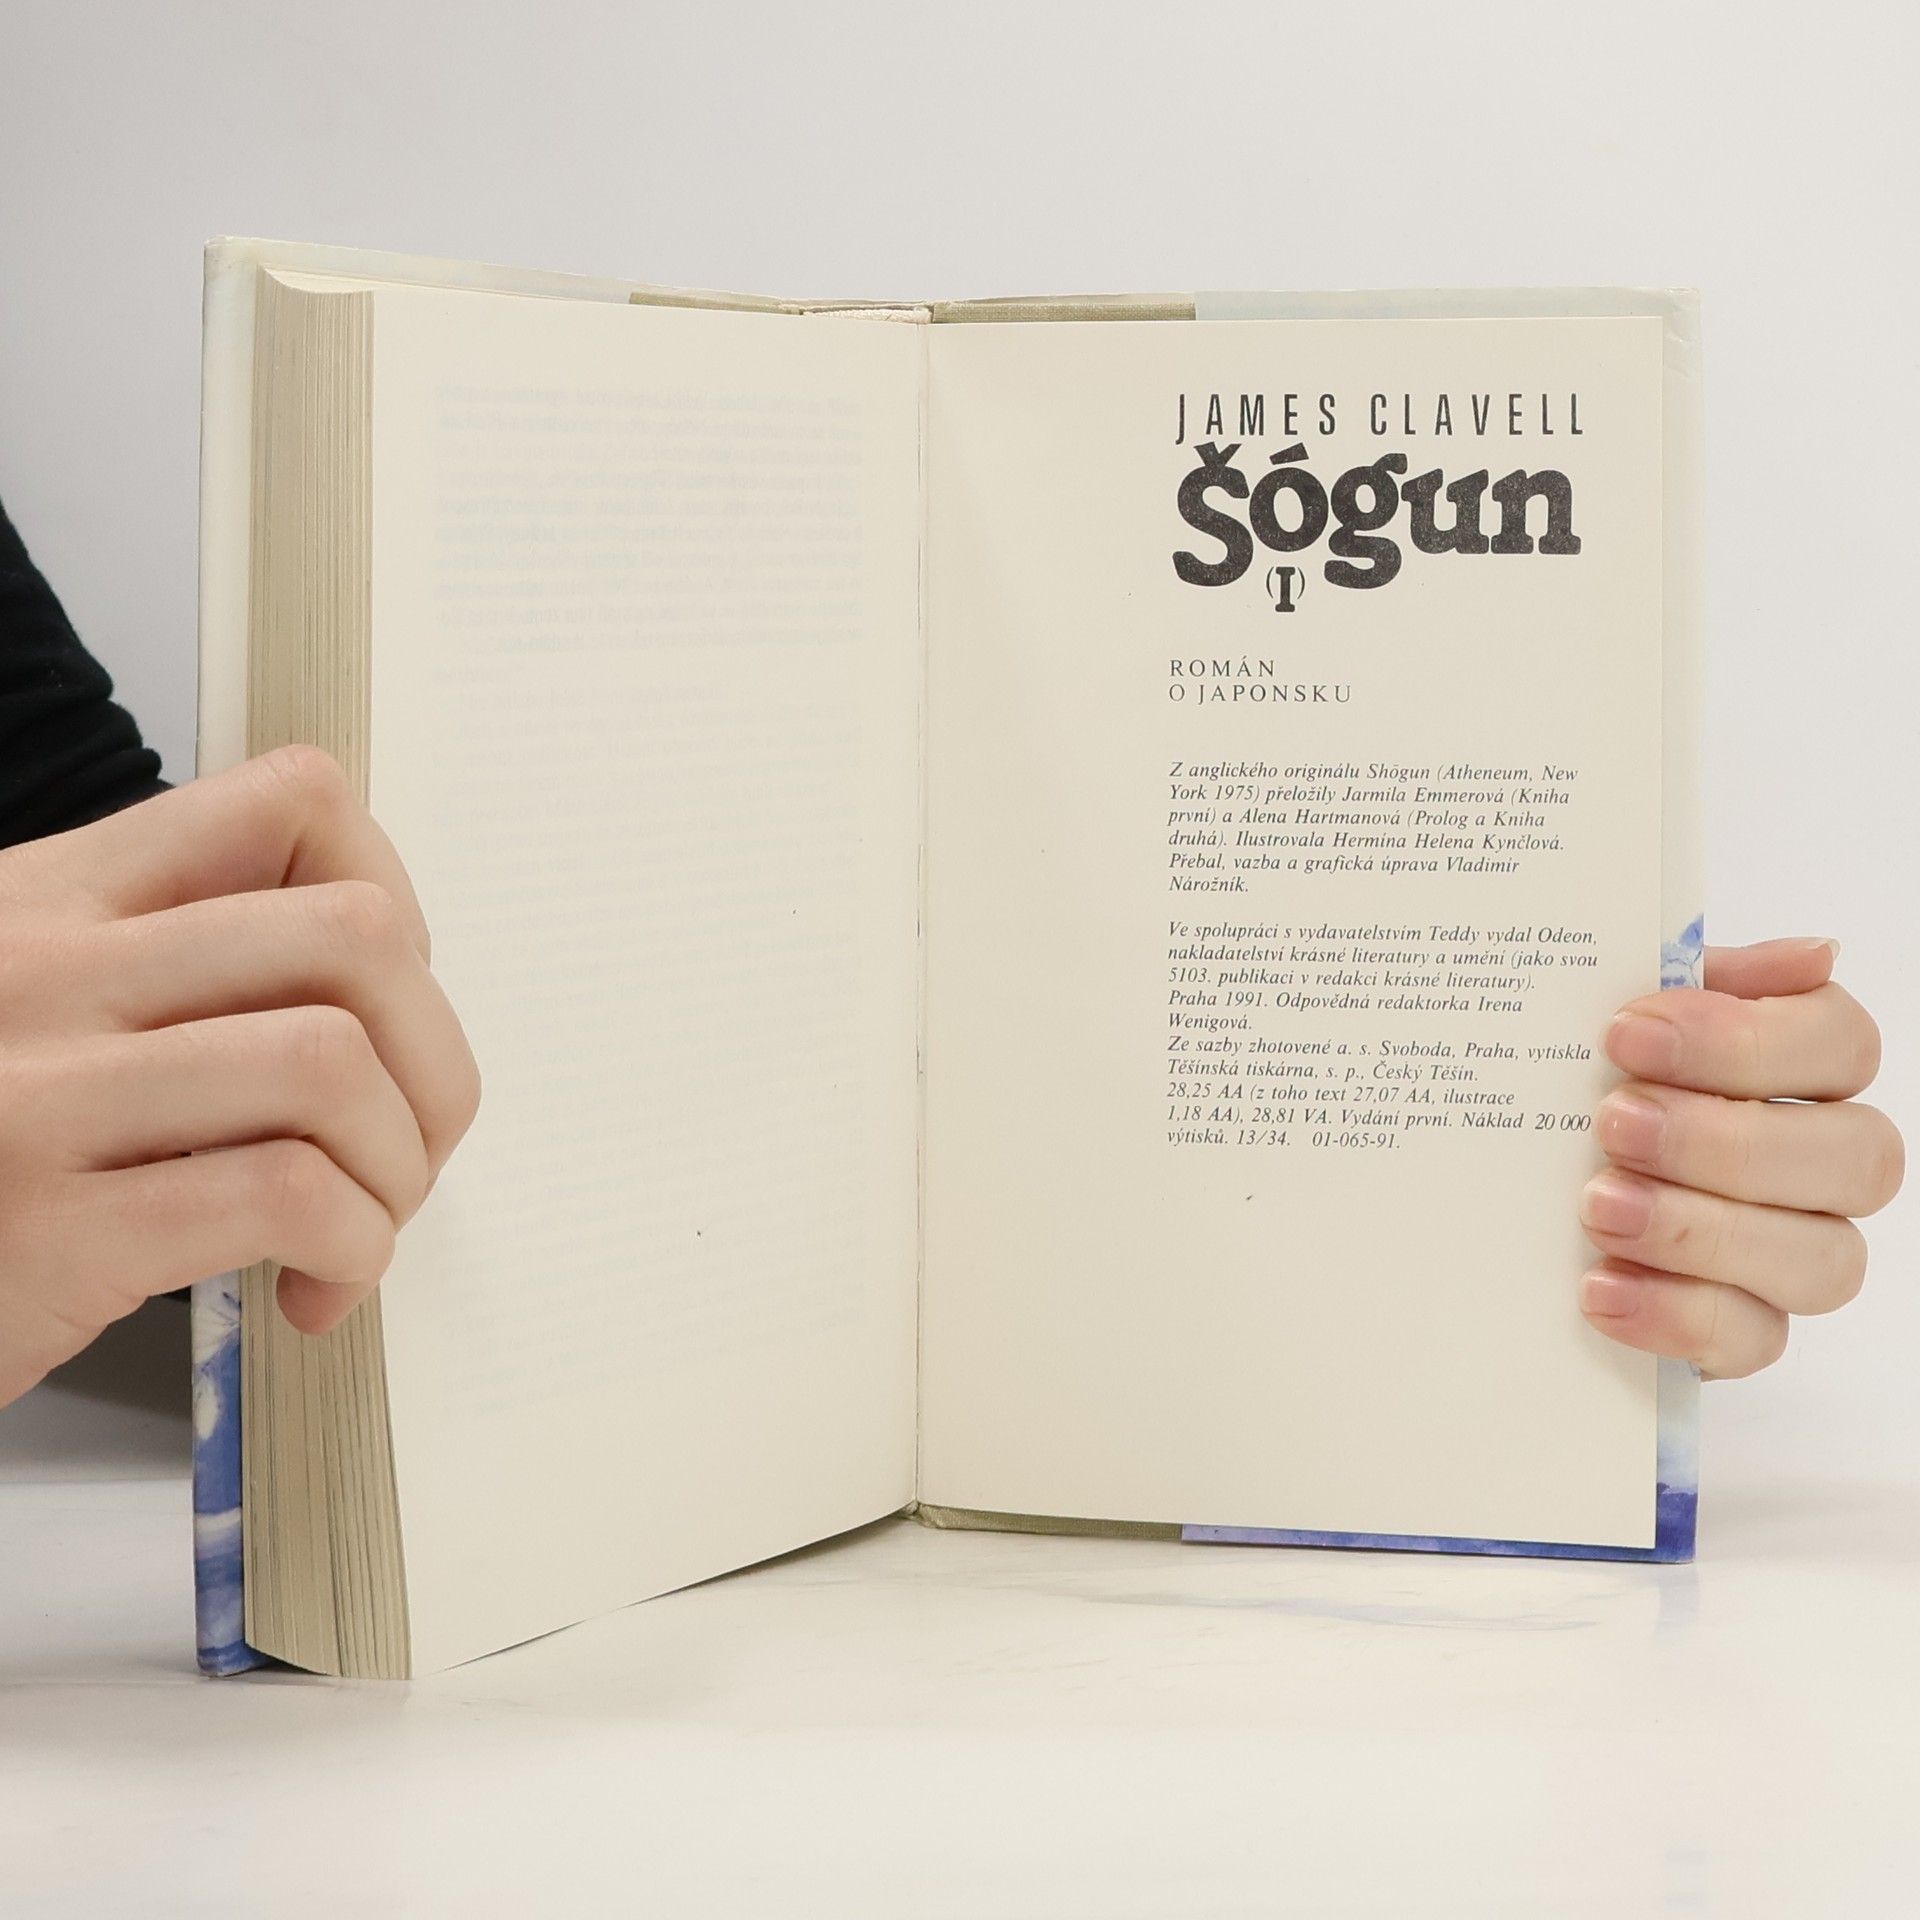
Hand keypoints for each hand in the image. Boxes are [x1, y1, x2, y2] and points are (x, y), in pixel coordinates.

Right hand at [0, 746, 479, 1405]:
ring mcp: (43, 1095)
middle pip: (357, 936)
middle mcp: (51, 970)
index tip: (386, 1009)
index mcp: (61, 899)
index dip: (396, 899)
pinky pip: (284, 1194)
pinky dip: (352, 1244)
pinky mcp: (53, 1230)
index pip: (295, 801)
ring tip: (362, 1222)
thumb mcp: (43, 1011)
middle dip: (434, 1058)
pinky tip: (315, 1283)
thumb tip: (387, 994)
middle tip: (409, 1144)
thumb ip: (183, 973)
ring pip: (333, 1062)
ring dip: (398, 1165)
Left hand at [1578, 938, 1901, 1377]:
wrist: (1506, 1193)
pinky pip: (1754, 1340)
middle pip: (1857, 1157)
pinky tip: (1599, 1287)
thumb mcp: (1610, 1014)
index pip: (1841, 1045)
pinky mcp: (1744, 1331)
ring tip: (1597, 1205)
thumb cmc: (1579, 1082)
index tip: (1627, 1033)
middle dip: (1727, 1139)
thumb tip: (1812, 955)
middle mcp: (1824, 1164)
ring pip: (1824, 1258)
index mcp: (1802, 1068)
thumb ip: (1688, 973)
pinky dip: (1675, 1314)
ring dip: (1703, 1230)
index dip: (1746, 1039)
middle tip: (1612, 1121)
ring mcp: (1795, 1254)